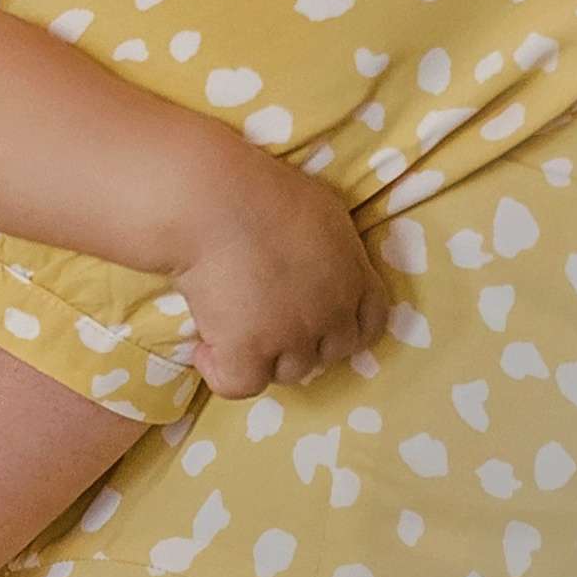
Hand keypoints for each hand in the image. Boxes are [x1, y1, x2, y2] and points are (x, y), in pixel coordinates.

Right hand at [172, 153, 389, 398]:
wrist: (212, 201)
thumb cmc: (262, 190)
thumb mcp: (324, 211)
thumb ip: (335, 249)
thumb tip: (324, 264)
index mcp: (353, 276)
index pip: (370, 324)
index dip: (345, 326)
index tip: (318, 317)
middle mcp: (331, 313)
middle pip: (329, 354)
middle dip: (304, 342)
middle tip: (267, 317)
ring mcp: (291, 337)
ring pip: (288, 372)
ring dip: (264, 356)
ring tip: (233, 323)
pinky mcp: (248, 352)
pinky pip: (240, 385)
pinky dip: (221, 371)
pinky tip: (206, 347)